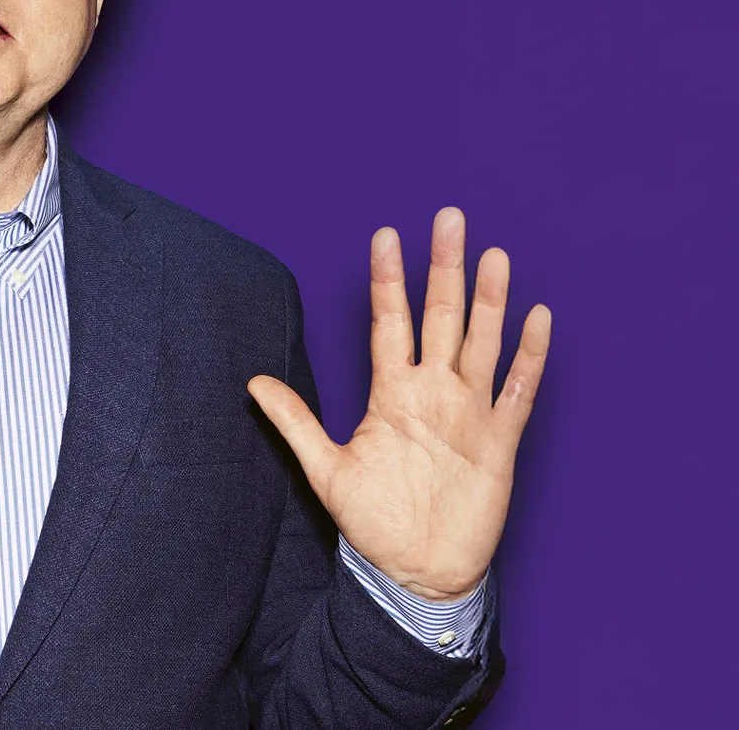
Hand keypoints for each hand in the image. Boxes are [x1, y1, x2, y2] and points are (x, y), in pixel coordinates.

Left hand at [247, 208, 550, 600]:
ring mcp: (468, 413)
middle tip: (448, 217)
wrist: (416, 572)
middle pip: (442, 317)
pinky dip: (529, 356)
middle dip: (444, 268)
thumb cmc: (374, 522)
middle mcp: (432, 392)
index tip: (385, 234)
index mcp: (392, 393)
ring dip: (490, 300)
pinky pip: (518, 391)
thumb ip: (295, 422)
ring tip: (495, 255)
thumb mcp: (325, 469)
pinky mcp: (499, 442)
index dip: (388, 280)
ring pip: (482, 342)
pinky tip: (538, 318)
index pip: (390, 322)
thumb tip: (252, 383)